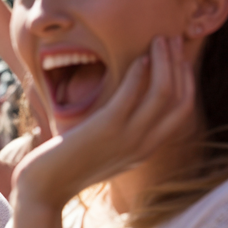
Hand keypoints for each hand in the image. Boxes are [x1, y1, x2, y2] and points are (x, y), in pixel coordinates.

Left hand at [12, 36, 195, 207]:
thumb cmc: (67, 165)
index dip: (185, 78)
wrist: (42, 189)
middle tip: (172, 38)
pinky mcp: (106, 130)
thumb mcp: (104, 149)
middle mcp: (143, 146)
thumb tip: (125, 103)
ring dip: (164, 61)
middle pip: (179, 98)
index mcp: (145, 149)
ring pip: (162, 93)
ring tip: (160, 39)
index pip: (182, 109)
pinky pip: (132, 95)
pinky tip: (139, 57)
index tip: (177, 55)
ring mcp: (127, 139)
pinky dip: (139, 73)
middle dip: (178, 64)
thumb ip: (121, 131)